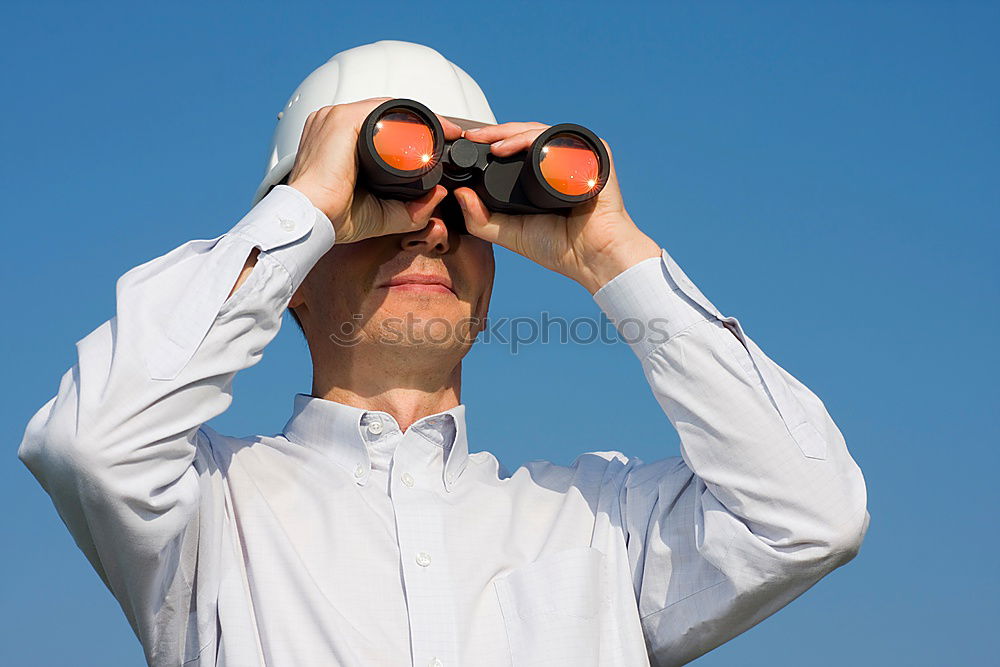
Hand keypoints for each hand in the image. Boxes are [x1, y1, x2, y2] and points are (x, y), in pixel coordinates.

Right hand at [287, 98, 463, 243]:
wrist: (312, 220)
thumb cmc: (333, 217)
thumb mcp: (382, 214)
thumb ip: (411, 209)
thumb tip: (438, 195)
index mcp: (338, 141)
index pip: (381, 127)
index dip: (412, 132)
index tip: (440, 142)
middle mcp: (334, 124)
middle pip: (387, 114)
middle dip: (421, 123)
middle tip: (448, 135)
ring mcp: (335, 118)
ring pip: (387, 108)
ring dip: (419, 117)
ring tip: (445, 130)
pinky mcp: (341, 119)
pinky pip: (382, 108)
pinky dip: (410, 116)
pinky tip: (431, 127)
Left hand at [455, 123, 661, 293]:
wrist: (592, 256)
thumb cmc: (559, 248)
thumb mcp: (509, 232)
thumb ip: (481, 219)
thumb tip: (458, 194)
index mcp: (544, 174)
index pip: (516, 148)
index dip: (492, 143)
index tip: (467, 145)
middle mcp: (562, 161)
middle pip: (526, 135)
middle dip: (496, 132)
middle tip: (472, 136)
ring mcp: (578, 155)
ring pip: (540, 132)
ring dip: (512, 133)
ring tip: (490, 144)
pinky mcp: (594, 152)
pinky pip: (559, 138)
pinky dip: (534, 138)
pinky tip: (515, 147)